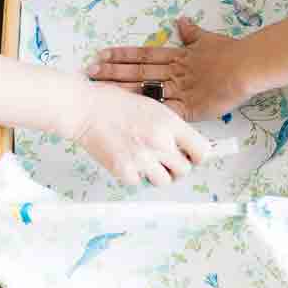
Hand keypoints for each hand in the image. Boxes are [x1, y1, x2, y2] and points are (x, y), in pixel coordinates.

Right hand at [72, 78, 211, 186]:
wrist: (86, 110)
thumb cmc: (116, 104)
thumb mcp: (152, 107)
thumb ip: (171, 127)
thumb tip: (185, 146)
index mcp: (170, 123)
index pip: (202, 151)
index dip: (196, 156)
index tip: (189, 155)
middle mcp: (160, 142)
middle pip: (184, 170)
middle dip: (175, 165)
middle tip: (162, 158)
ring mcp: (143, 159)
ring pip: (165, 181)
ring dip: (157, 173)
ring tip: (144, 160)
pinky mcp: (125, 171)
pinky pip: (140, 183)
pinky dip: (135, 175)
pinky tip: (127, 159)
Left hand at [88, 18, 248, 121]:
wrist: (245, 67)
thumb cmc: (228, 51)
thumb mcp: (206, 39)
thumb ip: (192, 32)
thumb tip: (182, 20)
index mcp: (176, 56)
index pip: (142, 55)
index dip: (121, 55)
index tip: (101, 54)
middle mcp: (172, 72)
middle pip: (137, 72)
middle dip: (112, 73)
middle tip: (89, 73)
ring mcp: (179, 90)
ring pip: (145, 90)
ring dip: (123, 91)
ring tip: (101, 92)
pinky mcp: (189, 108)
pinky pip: (166, 112)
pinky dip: (149, 115)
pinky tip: (130, 117)